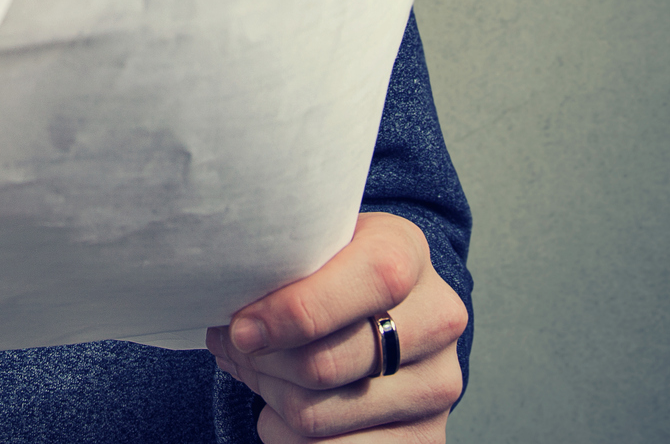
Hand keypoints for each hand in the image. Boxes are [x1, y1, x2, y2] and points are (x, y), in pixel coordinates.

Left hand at [206, 213, 466, 440]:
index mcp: (406, 250)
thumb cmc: (324, 270)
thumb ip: (279, 264)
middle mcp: (438, 319)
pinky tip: (280, 409)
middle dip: (261, 361)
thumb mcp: (309, 244)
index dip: (297, 310)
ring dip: (268, 397)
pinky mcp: (427, 438)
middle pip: (324, 365)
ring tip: (258, 372)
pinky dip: (285, 437)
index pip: (372, 280)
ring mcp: (439, 384)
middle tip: (235, 347)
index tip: (241, 328)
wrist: (380, 305)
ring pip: (317, 416)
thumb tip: (230, 329)